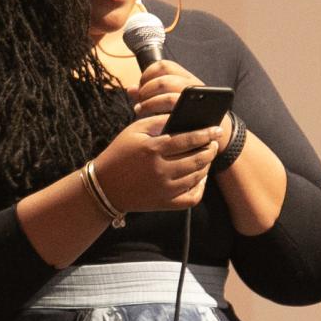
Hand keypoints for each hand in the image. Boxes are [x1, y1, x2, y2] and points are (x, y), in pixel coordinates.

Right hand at [91, 113, 219, 213]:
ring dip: (207, 166)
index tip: (217, 130)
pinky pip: (191, 198)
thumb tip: (182, 117)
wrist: (104, 186)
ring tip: (206, 156)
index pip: (187, 140)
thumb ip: (158, 121)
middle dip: (210, 150)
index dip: (205, 134)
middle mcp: (160, 170)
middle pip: (197, 160)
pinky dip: (200, 188)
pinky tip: (200, 177)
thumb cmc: (120, 153)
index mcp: (152, 149)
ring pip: (197, 177)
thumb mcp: (134, 130)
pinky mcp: (164, 203)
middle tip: (213, 143)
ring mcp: (163, 189)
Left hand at [129, 59, 233, 139]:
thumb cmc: (185, 112)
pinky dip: (163, 118)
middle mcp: (192, 84)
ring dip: (151, 105)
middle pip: (164, 81)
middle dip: (147, 92)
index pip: (163, 65)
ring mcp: (197, 100)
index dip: (147, 75)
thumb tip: (130, 89)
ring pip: (171, 98)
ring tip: (140, 112)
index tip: (140, 88)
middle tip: (139, 104)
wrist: (213, 128)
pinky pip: (178, 115)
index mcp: (183, 76)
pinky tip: (153, 122)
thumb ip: (149, 93)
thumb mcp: (166, 98)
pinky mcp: (198, 115)